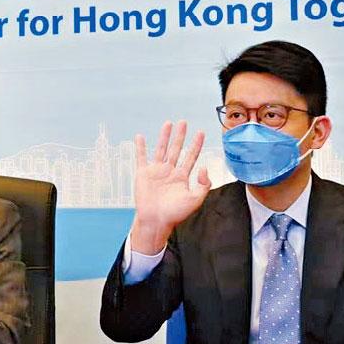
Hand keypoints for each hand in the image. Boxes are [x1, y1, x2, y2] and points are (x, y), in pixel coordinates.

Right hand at [129, 121, 209, 253]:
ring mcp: (156, 171)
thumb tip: (204, 168)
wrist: (156, 221)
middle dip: (180, 136)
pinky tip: (139, 137)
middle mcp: (170, 171)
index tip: (201, 133)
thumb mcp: (195, 200)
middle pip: (176, 149)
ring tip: (168, 123)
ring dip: (164, 137)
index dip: (196, 145)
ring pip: (161, 149)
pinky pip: (141, 158)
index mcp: (182, 177)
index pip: (191, 156)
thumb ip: (204, 185)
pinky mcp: (143, 174)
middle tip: (184, 122)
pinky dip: (140, 147)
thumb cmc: (175, 214)